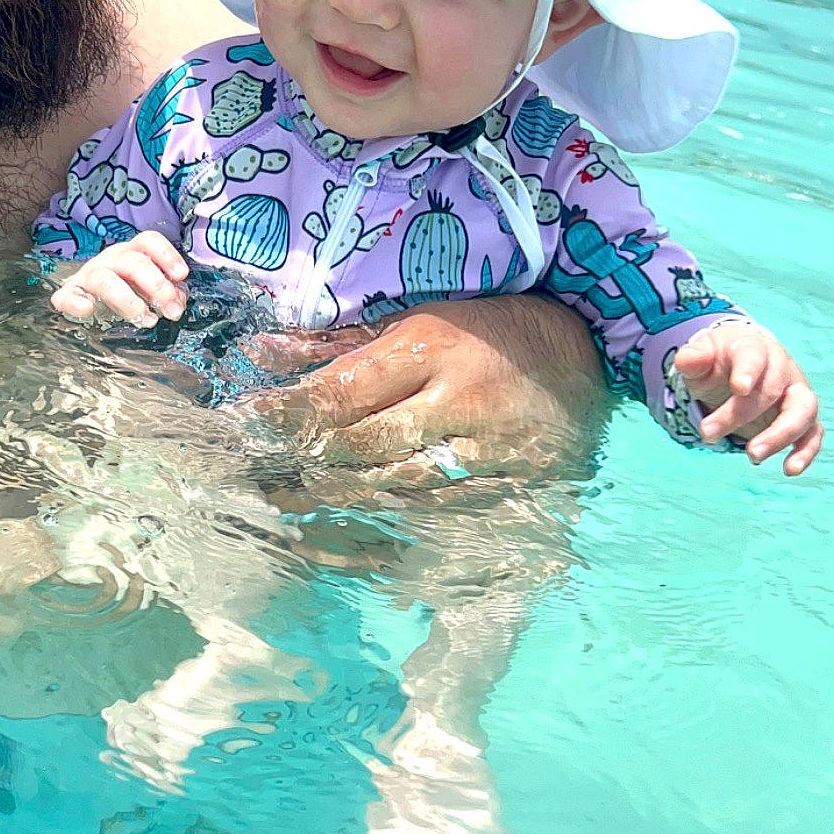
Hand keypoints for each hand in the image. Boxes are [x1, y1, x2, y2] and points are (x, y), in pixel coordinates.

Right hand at [51, 232, 188, 328]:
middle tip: (170, 310)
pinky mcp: (69, 295)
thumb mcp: (148, 290)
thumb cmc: (123, 291)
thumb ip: (167, 293)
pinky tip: (86, 309)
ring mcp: (88, 276)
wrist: (86, 300)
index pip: (148, 242)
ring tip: (145, 318)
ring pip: (105, 279)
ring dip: (128, 299)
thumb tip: (178, 301)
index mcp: (131, 253)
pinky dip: (74, 302)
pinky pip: (66, 295)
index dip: (167, 255)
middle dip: (156, 285)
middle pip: (132, 261)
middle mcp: (110, 260)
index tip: (181, 275)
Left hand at [249, 295, 608, 478]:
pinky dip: (393, 512)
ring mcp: (485, 449)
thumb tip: (262, 354)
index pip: (343, 388)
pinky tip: (358, 515)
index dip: (288, 411)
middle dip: (305, 460)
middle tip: (258, 472)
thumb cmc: (490, 330)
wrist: (588, 356)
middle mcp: (456, 400)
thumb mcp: (416, 318)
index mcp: (431, 346)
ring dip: (338, 494)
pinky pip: (436, 508)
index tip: (245, 422)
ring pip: (395, 484)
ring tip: (291, 499)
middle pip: (362, 443)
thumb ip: (338, 341)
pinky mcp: (507, 484)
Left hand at [675, 323, 822, 474]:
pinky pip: (813, 434)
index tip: (738, 389)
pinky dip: (805, 452)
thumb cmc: (719, 364)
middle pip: (770, 391)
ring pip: (803, 411)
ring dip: (780, 436)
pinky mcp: (804, 418)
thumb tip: (687, 359)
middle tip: (707, 434)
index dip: (748, 372)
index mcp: (755, 349)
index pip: (754, 357)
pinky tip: (789, 470)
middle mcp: (782, 369)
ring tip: (752, 456)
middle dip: (739, 415)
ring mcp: (797, 393)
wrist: (740, 370)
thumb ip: (693, 358)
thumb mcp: (701, 358)